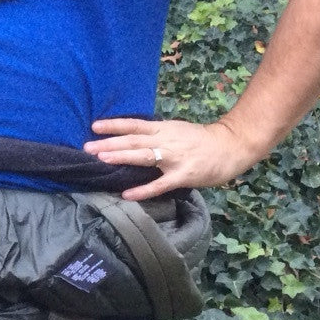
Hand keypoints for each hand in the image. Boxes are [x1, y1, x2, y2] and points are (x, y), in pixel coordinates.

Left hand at [83, 117, 258, 200]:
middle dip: (110, 143)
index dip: (114, 125)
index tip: (95, 126)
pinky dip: (143, 190)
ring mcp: (175, 158)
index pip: (134, 125)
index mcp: (164, 129)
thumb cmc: (202, 140)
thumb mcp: (177, 130)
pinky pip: (160, 184)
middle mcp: (166, 141)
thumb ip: (157, 134)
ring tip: (102, 160)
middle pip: (134, 140)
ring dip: (122, 157)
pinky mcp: (183, 175)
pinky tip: (127, 194)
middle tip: (88, 147)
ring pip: (144, 157)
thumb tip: (133, 137)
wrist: (232, 145)